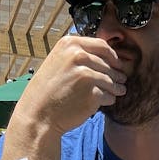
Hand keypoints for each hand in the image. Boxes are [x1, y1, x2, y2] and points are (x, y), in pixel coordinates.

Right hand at [10, 36, 127, 137]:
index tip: (117, 64)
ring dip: (116, 87)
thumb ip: (77, 55)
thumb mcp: (57, 62)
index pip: (102, 46)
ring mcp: (86, 74)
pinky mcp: (92, 93)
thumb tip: (106, 55)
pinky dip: (109, 100)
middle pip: (109, 64)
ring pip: (112, 80)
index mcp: (70, 44)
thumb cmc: (48, 91)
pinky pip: (109, 95)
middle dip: (116, 74)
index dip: (113, 56)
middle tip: (121, 81)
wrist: (38, 115)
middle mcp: (78, 56)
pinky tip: (103, 102)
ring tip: (117, 91)